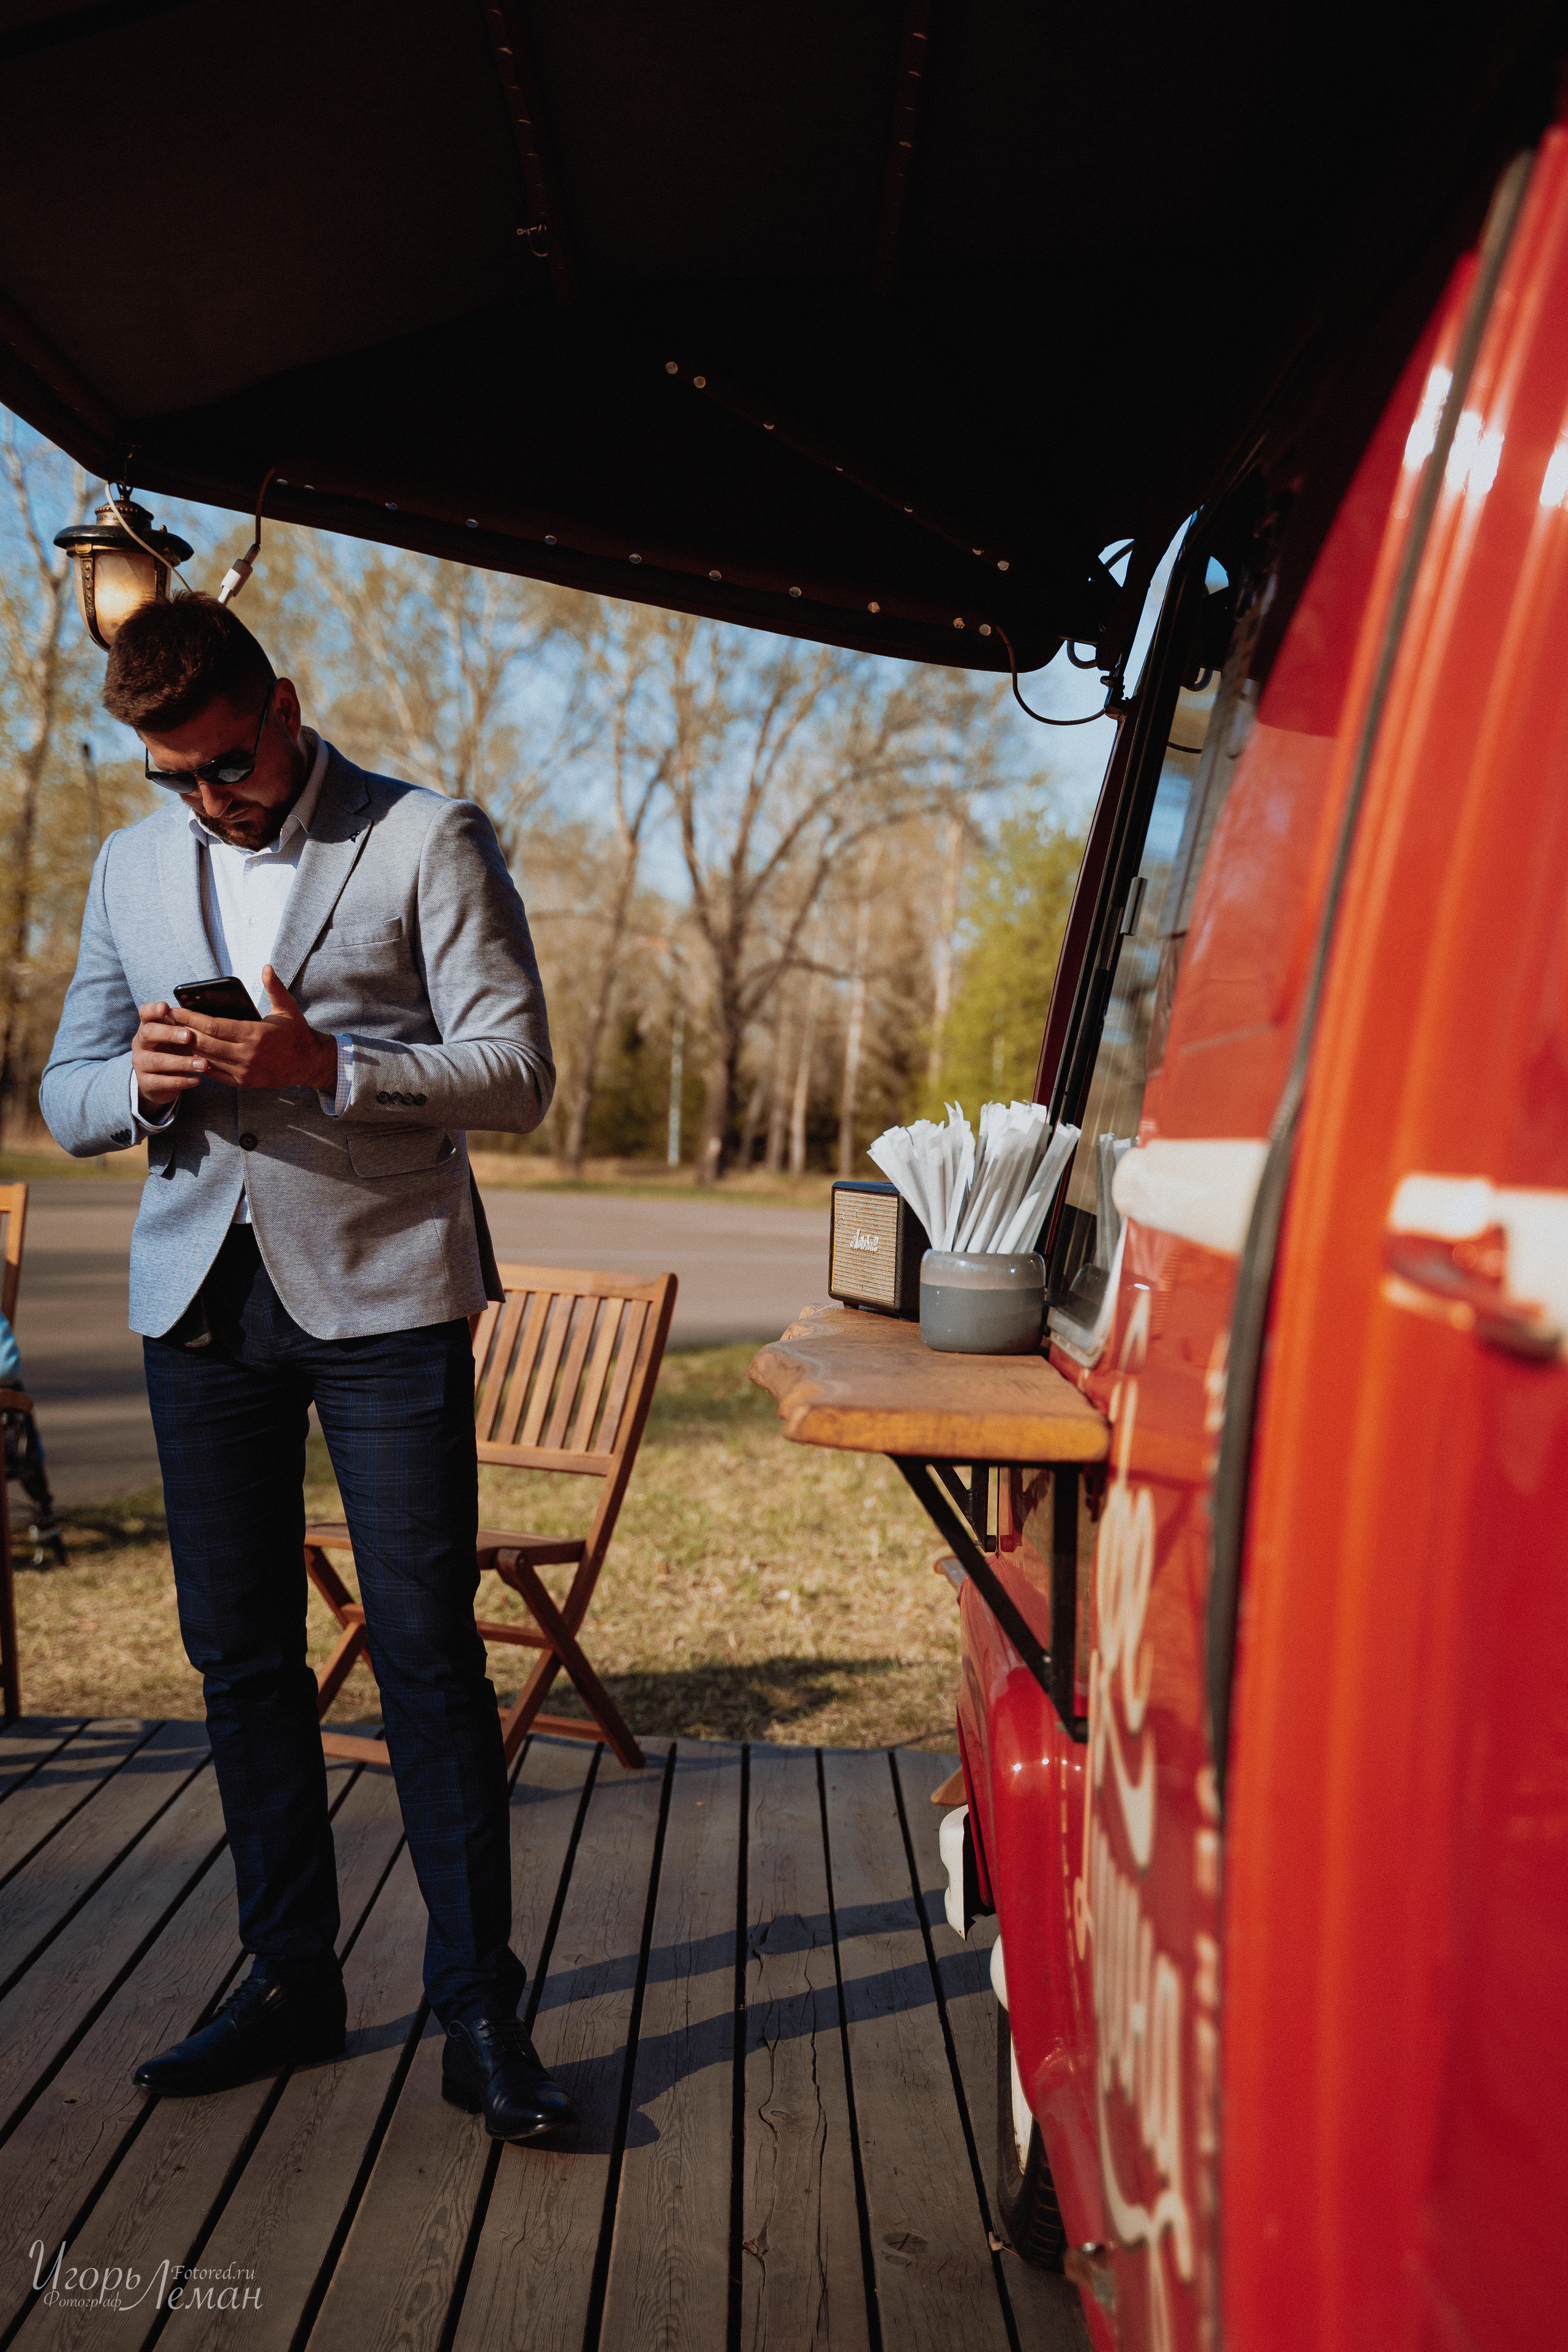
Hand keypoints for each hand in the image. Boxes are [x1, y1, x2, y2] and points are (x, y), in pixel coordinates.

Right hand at [132, 1002, 204, 1106]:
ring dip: (182, 1062)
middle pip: (148, 1033)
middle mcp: (140, 1043)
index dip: (153, 1009)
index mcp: (148, 1026)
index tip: (165, 1007)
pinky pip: (161, 1082)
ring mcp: (140, 1063)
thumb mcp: (177, 1037)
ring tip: (203, 1064)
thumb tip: (207, 1021)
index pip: (145, 1012)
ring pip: (156, 1060)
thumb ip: (185, 1027)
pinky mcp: (145, 1083)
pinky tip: (197, 1079)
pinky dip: (181, 1081)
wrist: (160, 1082)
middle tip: (189, 1036)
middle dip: (169, 1033)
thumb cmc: (172, 1051)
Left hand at [152, 967, 338, 1095]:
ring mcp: (244, 1071)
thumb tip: (265, 966)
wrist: (309, 1063)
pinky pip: (215, 1073)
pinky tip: (187, 1054)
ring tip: (170, 1037)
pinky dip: (200, 1063)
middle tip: (165, 1022)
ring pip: (207, 1059)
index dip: (192, 1019)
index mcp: (255, 1034)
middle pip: (205, 1043)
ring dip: (187, 1048)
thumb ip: (274, 987)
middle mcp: (248, 1055)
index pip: (215, 1026)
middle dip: (183, 1031)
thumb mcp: (287, 1008)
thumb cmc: (296, 1033)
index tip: (175, 1010)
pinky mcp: (243, 1082)